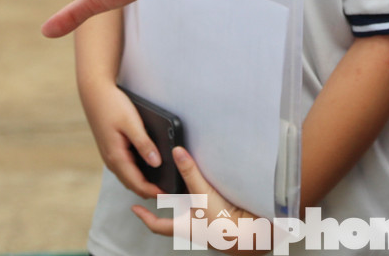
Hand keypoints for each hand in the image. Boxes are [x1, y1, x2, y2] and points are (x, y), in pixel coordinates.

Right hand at [79, 82, 163, 199]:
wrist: (94, 92)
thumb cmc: (112, 105)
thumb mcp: (131, 123)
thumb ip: (144, 143)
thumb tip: (156, 163)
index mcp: (116, 156)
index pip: (136, 183)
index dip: (152, 192)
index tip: (167, 195)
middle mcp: (111, 160)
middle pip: (132, 184)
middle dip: (148, 192)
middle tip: (167, 194)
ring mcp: (110, 155)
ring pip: (128, 177)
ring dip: (142, 183)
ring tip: (160, 184)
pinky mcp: (111, 149)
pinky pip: (125, 167)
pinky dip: (137, 173)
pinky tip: (148, 168)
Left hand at [132, 147, 267, 252]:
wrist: (254, 237)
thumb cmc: (225, 226)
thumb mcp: (204, 197)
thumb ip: (191, 174)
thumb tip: (178, 152)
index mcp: (185, 227)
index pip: (158, 224)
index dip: (144, 217)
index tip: (134, 208)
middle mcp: (195, 227)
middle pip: (175, 216)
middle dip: (169, 202)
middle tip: (161, 187)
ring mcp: (209, 224)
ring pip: (192, 211)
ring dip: (188, 198)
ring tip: (184, 180)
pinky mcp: (223, 219)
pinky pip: (208, 207)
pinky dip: (205, 197)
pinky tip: (211, 185)